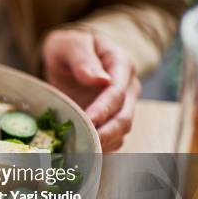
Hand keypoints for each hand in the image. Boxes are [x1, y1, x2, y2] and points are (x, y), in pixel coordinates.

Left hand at [42, 29, 140, 151]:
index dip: (103, 109)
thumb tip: (100, 80)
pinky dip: (100, 148)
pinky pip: (112, 139)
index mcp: (121, 64)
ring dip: (103, 144)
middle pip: (124, 117)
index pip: (116, 92)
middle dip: (105, 133)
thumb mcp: (71, 45)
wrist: (69, 56)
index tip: (88, 120)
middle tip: (85, 144)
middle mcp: (128, 88)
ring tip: (81, 152)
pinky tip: (82, 153)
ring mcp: (122, 106)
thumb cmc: (70, 48)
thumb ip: (83, 58)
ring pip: (120, 132)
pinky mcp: (111, 120)